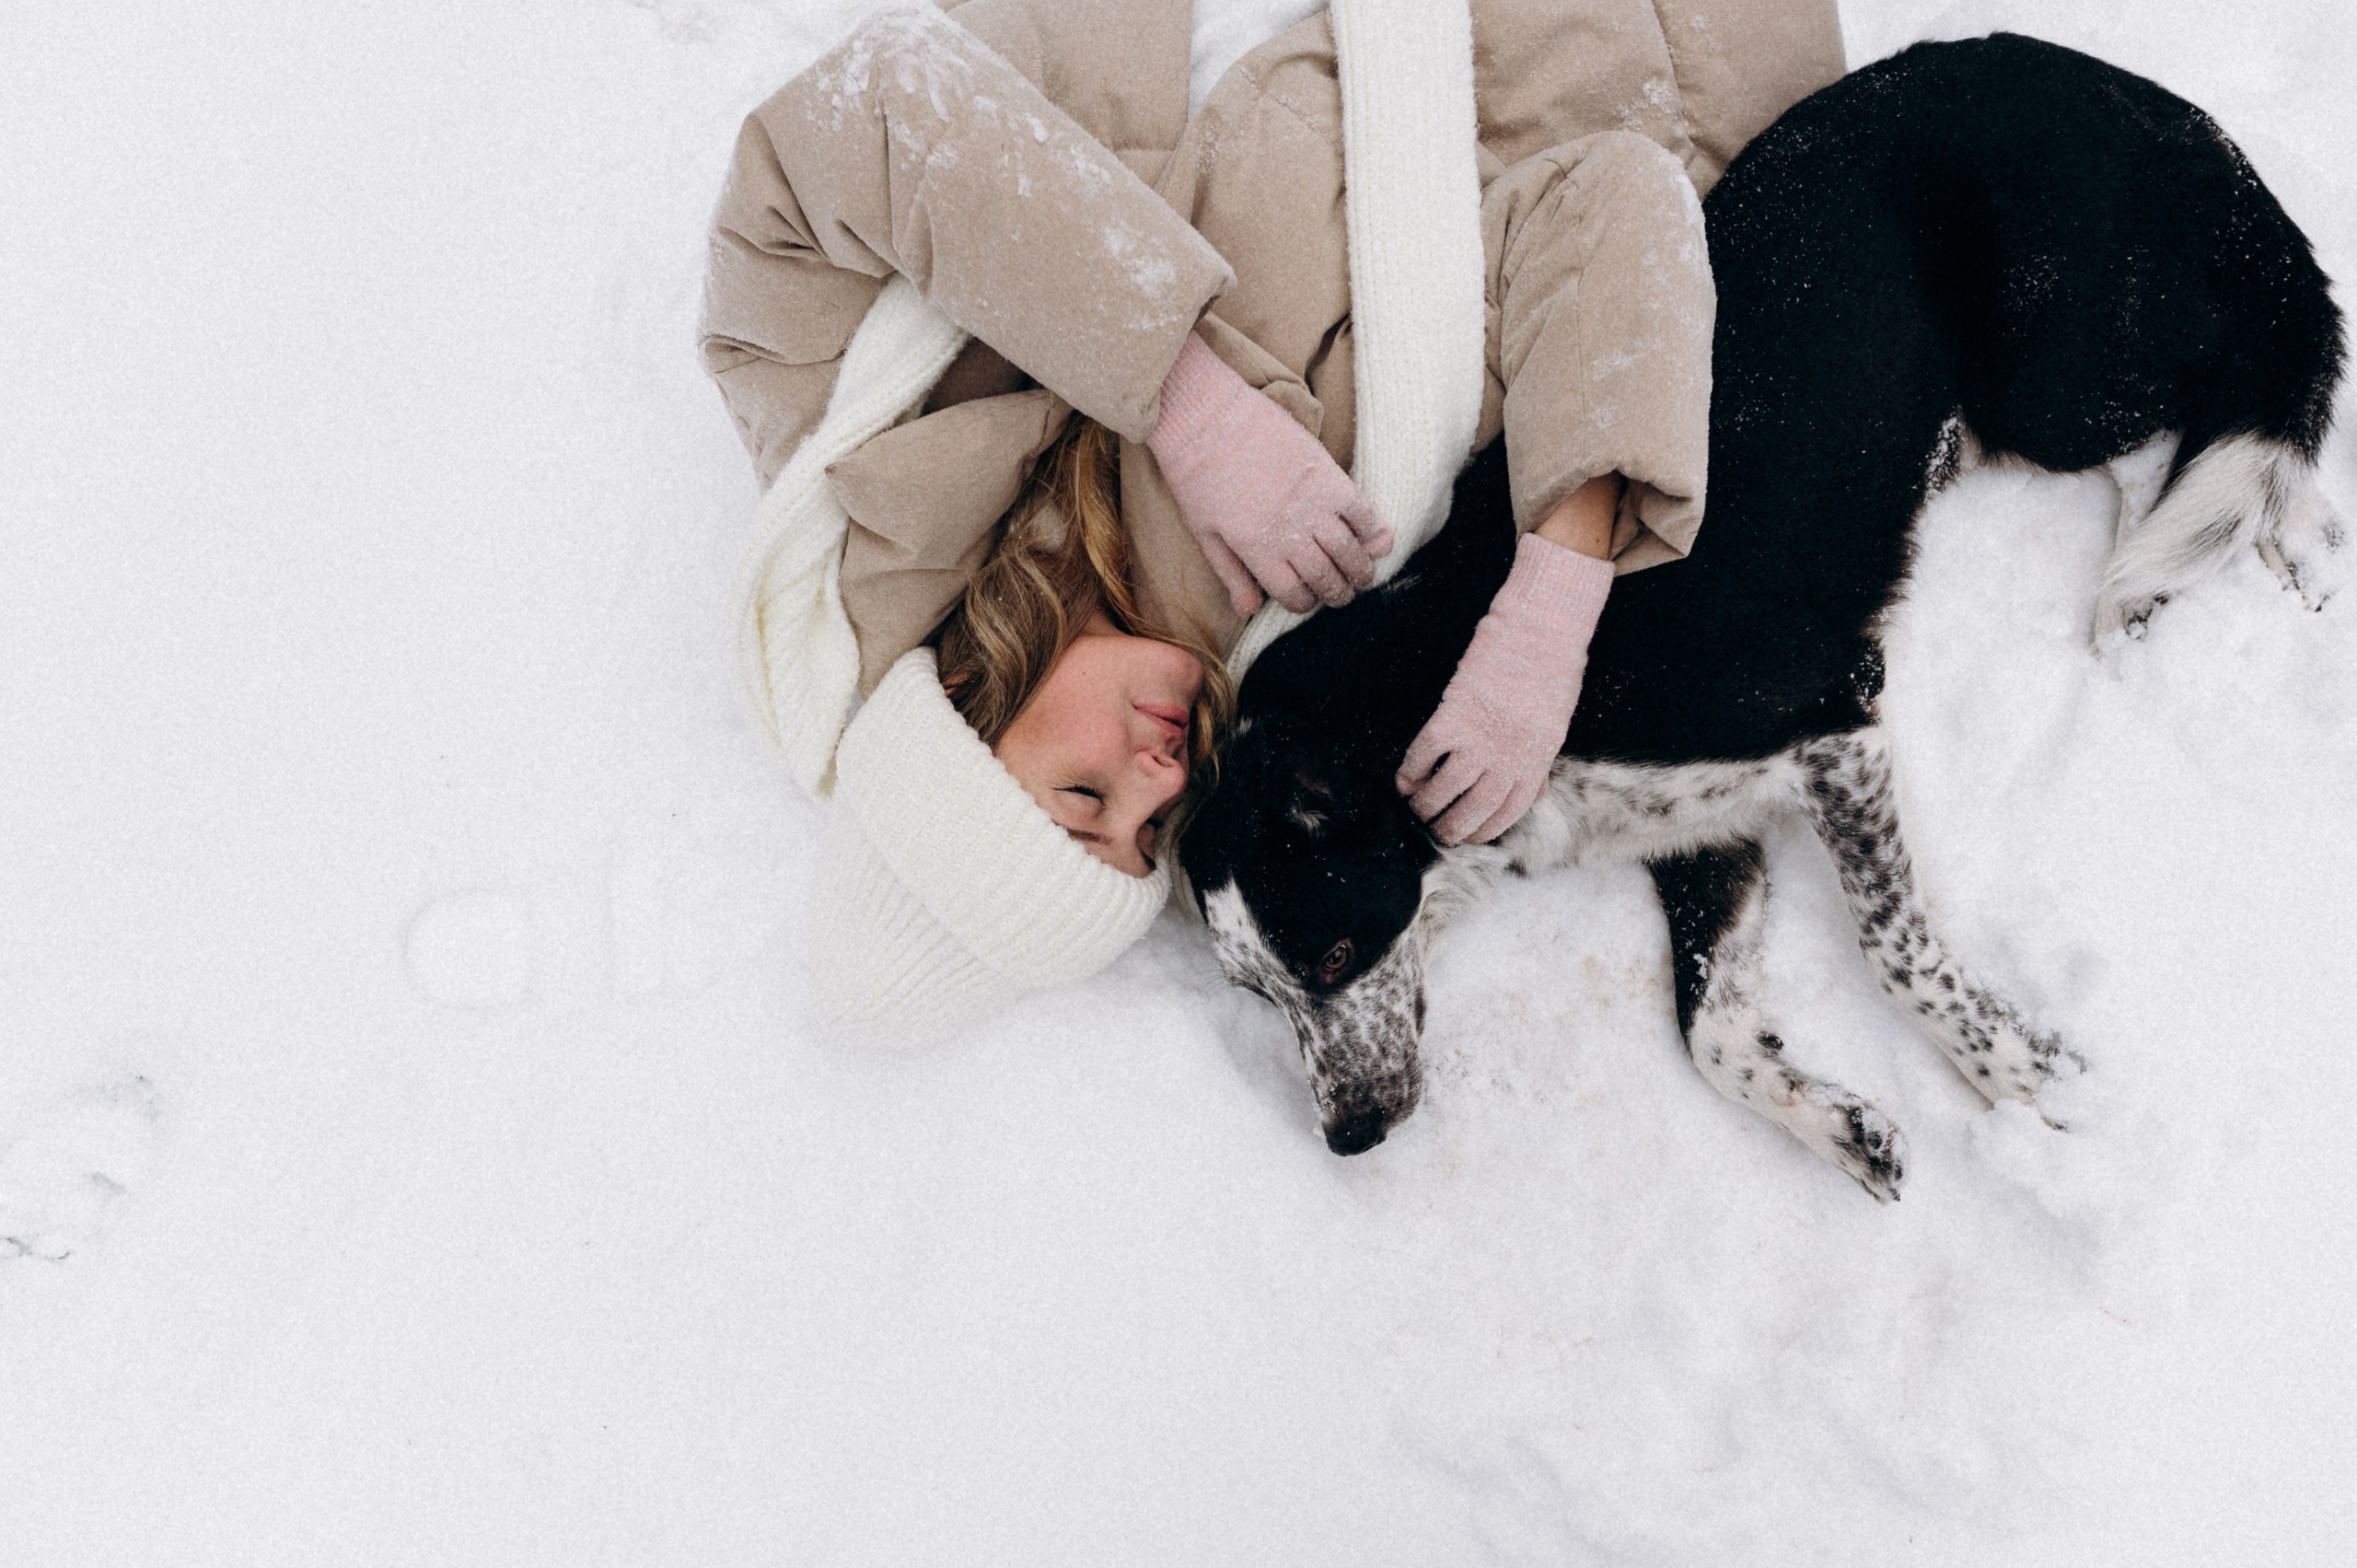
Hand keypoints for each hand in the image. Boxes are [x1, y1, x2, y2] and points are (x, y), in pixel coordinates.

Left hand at [1146, 334, 1391, 614]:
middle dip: (1338, 593)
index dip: (1304, 603)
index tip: (1308, 599)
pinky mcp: (1328, 475)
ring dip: (1361, 570)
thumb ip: (1231, 573)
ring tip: (1363, 575)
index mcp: (1257, 551)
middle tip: (1343, 594)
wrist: (1205, 417)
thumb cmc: (1196, 475)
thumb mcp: (1204, 532)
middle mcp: (1289, 534)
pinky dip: (1376, 530)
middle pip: (1326, 578)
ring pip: (1349, 551)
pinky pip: (1363, 512)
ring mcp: (1312, 504)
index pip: (1294, 594)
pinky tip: (1378, 540)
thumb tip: (1250, 610)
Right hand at [1396, 532, 1613, 843]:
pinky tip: (1404, 780)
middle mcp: (1505, 761)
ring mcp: (1477, 741)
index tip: (1469, 837)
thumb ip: (1539, 763)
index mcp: (1533, 765)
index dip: (1483, 831)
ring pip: (1443, 790)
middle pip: (1472, 811)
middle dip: (1450, 829)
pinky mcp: (1452, 718)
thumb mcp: (1554, 727)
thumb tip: (1538, 793)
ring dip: (1424, 805)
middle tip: (1435, 833)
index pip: (1505, 814)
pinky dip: (1410, 772)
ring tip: (1415, 809)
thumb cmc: (1551, 675)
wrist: (1540, 634)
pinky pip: (1424, 756)